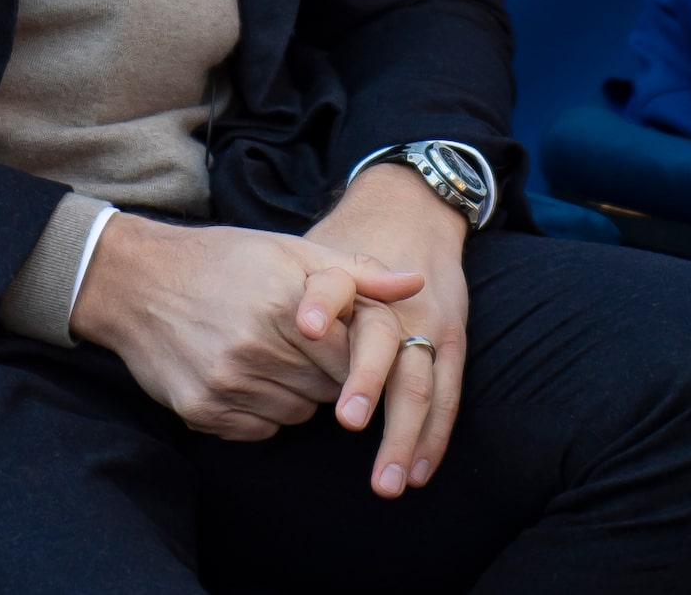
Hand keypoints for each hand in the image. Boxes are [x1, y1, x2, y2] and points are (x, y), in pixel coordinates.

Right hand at [67, 213, 421, 440]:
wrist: (137, 282)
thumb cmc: (224, 260)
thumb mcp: (290, 251)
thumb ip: (357, 272)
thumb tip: (415, 283)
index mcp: (284, 305)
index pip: (351, 356)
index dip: (356, 353)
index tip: (348, 343)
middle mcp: (255, 349)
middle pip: (328, 389)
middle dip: (330, 372)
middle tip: (307, 345)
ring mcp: (225, 384)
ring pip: (297, 412)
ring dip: (298, 392)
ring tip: (276, 355)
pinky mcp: (201, 411)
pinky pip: (260, 429)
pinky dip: (263, 410)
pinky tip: (248, 375)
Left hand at [307, 160, 472, 496]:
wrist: (409, 209)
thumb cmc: (349, 241)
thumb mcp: (315, 251)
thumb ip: (284, 290)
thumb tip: (240, 325)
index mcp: (354, 277)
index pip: (336, 284)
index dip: (321, 303)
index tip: (305, 328)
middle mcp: (397, 302)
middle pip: (385, 345)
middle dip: (367, 385)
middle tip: (346, 422)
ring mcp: (429, 323)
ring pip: (420, 383)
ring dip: (404, 435)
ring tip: (388, 481)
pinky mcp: (451, 341)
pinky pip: (447, 395)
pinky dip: (434, 436)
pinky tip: (418, 470)